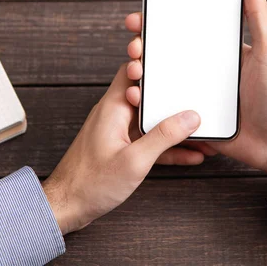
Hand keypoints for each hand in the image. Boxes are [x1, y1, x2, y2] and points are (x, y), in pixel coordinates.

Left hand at [42, 64, 209, 234]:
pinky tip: (189, 153)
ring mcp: (117, 130)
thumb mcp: (134, 161)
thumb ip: (163, 137)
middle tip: (197, 97)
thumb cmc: (90, 183)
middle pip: (147, 94)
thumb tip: (189, 118)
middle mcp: (114, 113)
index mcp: (113, 107)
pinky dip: (166, 145)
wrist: (67, 207)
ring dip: (174, 126)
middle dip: (173, 96)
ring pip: (151, 119)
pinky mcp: (120, 147)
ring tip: (200, 132)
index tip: (174, 60)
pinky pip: (148, 140)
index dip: (151, 62)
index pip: (132, 71)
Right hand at [124, 0, 266, 180]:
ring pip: (159, 79)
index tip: (141, 16)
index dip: (159, 21)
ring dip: (140, 73)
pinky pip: (164, 107)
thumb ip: (258, 15)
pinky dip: (148, 101)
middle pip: (164, 53)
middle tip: (134, 46)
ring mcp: (195, 93)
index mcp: (218, 51)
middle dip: (141, 46)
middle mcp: (203, 69)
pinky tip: (137, 97)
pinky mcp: (190, 116)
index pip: (184, 29)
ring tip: (134, 72)